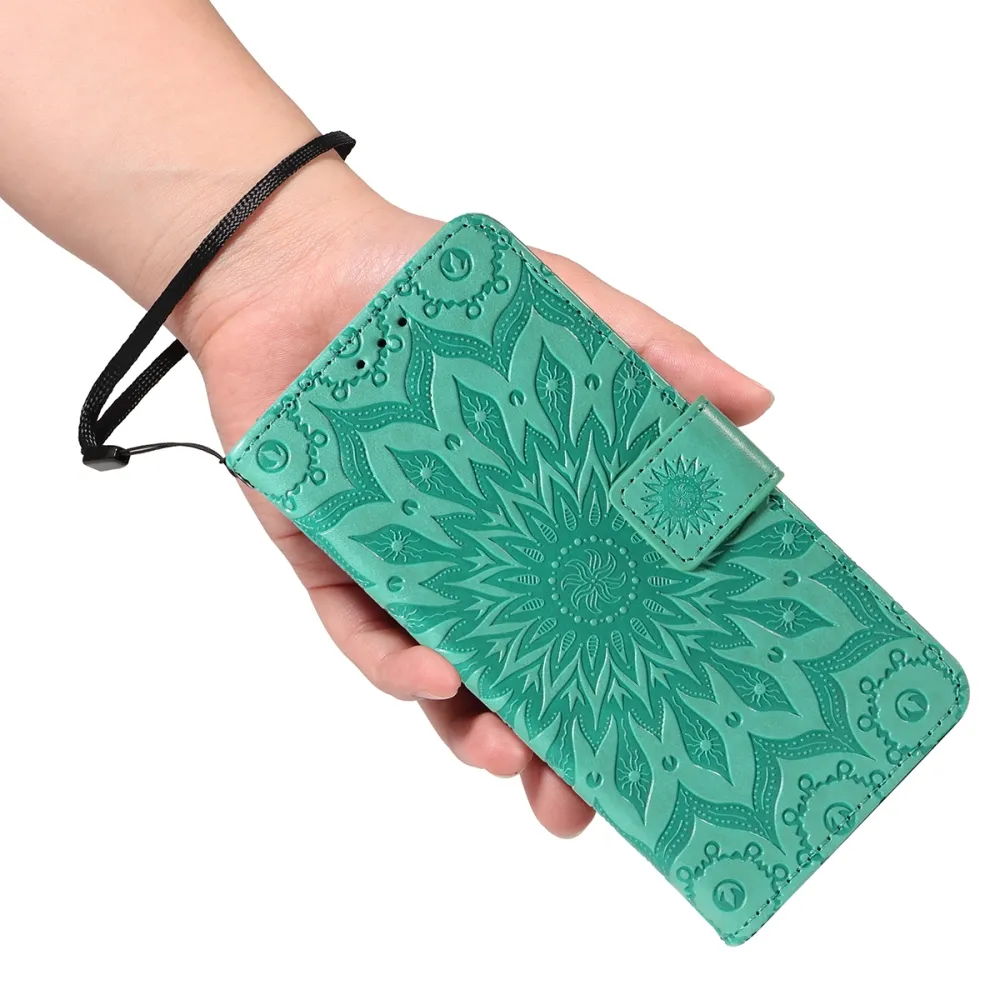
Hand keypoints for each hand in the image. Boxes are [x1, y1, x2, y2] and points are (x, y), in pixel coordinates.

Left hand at [176, 172, 773, 837]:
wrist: (302, 263)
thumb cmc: (441, 292)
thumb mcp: (562, 310)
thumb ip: (653, 354)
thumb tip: (756, 404)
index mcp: (539, 514)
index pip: (597, 609)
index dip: (630, 670)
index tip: (673, 723)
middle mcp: (477, 555)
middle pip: (520, 666)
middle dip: (546, 743)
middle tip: (578, 802)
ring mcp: (402, 566)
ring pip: (442, 671)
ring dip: (474, 726)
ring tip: (512, 758)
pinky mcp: (327, 560)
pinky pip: (359, 629)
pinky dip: (396, 660)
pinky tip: (437, 675)